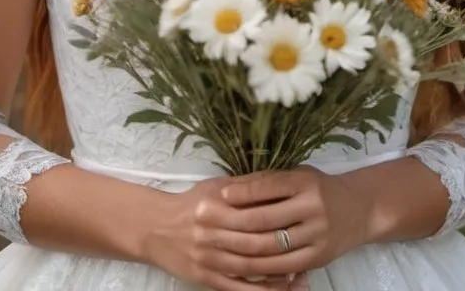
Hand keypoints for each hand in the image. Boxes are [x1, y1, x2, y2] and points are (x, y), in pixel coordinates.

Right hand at [140, 175, 310, 290]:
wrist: (155, 227)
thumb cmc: (191, 203)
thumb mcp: (215, 187)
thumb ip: (245, 187)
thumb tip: (278, 184)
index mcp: (214, 207)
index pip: (253, 215)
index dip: (279, 219)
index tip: (301, 220)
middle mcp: (210, 233)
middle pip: (254, 243)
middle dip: (283, 247)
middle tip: (308, 247)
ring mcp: (208, 258)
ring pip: (249, 268)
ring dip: (278, 273)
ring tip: (302, 273)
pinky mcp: (205, 278)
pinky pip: (238, 288)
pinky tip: (280, 289)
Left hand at [214, 167, 367, 278]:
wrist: (358, 209)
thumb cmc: (318, 188)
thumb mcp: (297, 176)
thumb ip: (267, 182)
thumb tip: (230, 187)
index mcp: (305, 183)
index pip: (269, 186)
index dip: (244, 191)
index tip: (221, 194)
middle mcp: (313, 208)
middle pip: (267, 219)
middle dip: (235, 222)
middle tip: (210, 222)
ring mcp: (317, 235)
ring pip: (272, 247)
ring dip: (242, 248)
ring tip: (220, 245)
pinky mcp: (318, 258)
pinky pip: (284, 267)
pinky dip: (262, 267)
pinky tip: (244, 263)